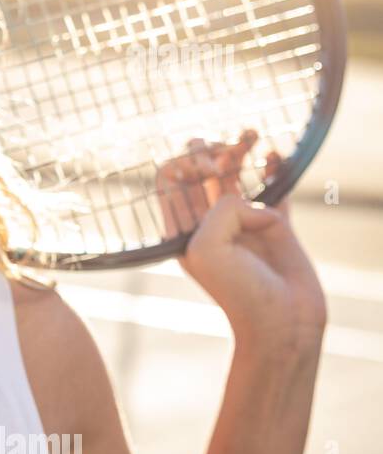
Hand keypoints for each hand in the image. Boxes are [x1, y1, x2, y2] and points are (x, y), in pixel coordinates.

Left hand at [156, 132, 326, 349]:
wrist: (282, 320)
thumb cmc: (238, 290)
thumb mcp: (208, 246)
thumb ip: (220, 209)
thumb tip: (250, 199)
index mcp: (182, 229)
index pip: (171, 182)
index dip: (186, 165)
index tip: (210, 172)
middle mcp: (209, 223)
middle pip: (201, 173)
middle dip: (210, 151)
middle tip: (227, 149)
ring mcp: (242, 223)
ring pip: (236, 175)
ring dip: (240, 149)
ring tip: (252, 133)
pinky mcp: (276, 226)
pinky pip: (273, 188)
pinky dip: (273, 168)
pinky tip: (273, 154)